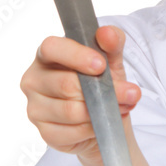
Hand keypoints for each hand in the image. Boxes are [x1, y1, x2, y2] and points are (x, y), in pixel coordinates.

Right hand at [20, 24, 140, 163]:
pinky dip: (93, 128)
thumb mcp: (111, 60)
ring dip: (101, 111)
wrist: (104, 119)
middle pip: (65, 84)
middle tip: (130, 92)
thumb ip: (112, 43)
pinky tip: (103, 123)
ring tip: (122, 107)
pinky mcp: (45, 132)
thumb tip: (106, 33)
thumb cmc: (100, 84)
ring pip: (70, 110)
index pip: (51, 48)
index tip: (101, 65)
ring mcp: (36, 108)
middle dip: (102, 90)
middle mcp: (34, 80)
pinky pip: (71, 132)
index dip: (76, 56)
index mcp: (46, 56)